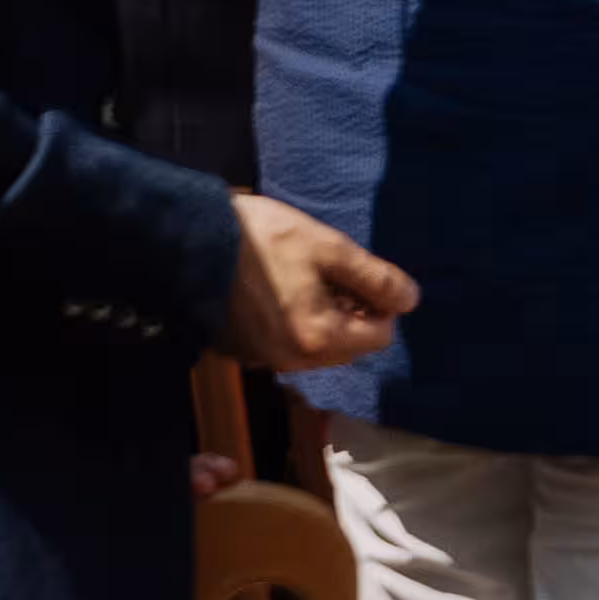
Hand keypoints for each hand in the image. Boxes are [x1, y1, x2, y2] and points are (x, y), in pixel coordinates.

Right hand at [222, 195, 416, 371]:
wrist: (188, 239)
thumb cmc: (262, 240)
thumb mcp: (330, 248)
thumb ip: (376, 279)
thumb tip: (410, 301)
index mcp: (318, 339)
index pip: (380, 336)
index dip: (383, 305)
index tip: (365, 276)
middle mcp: (291, 359)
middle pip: (350, 347)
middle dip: (356, 314)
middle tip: (338, 275)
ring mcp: (262, 358)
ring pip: (318, 348)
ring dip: (328, 319)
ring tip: (309, 278)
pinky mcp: (240, 349)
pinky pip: (286, 344)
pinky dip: (296, 324)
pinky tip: (282, 289)